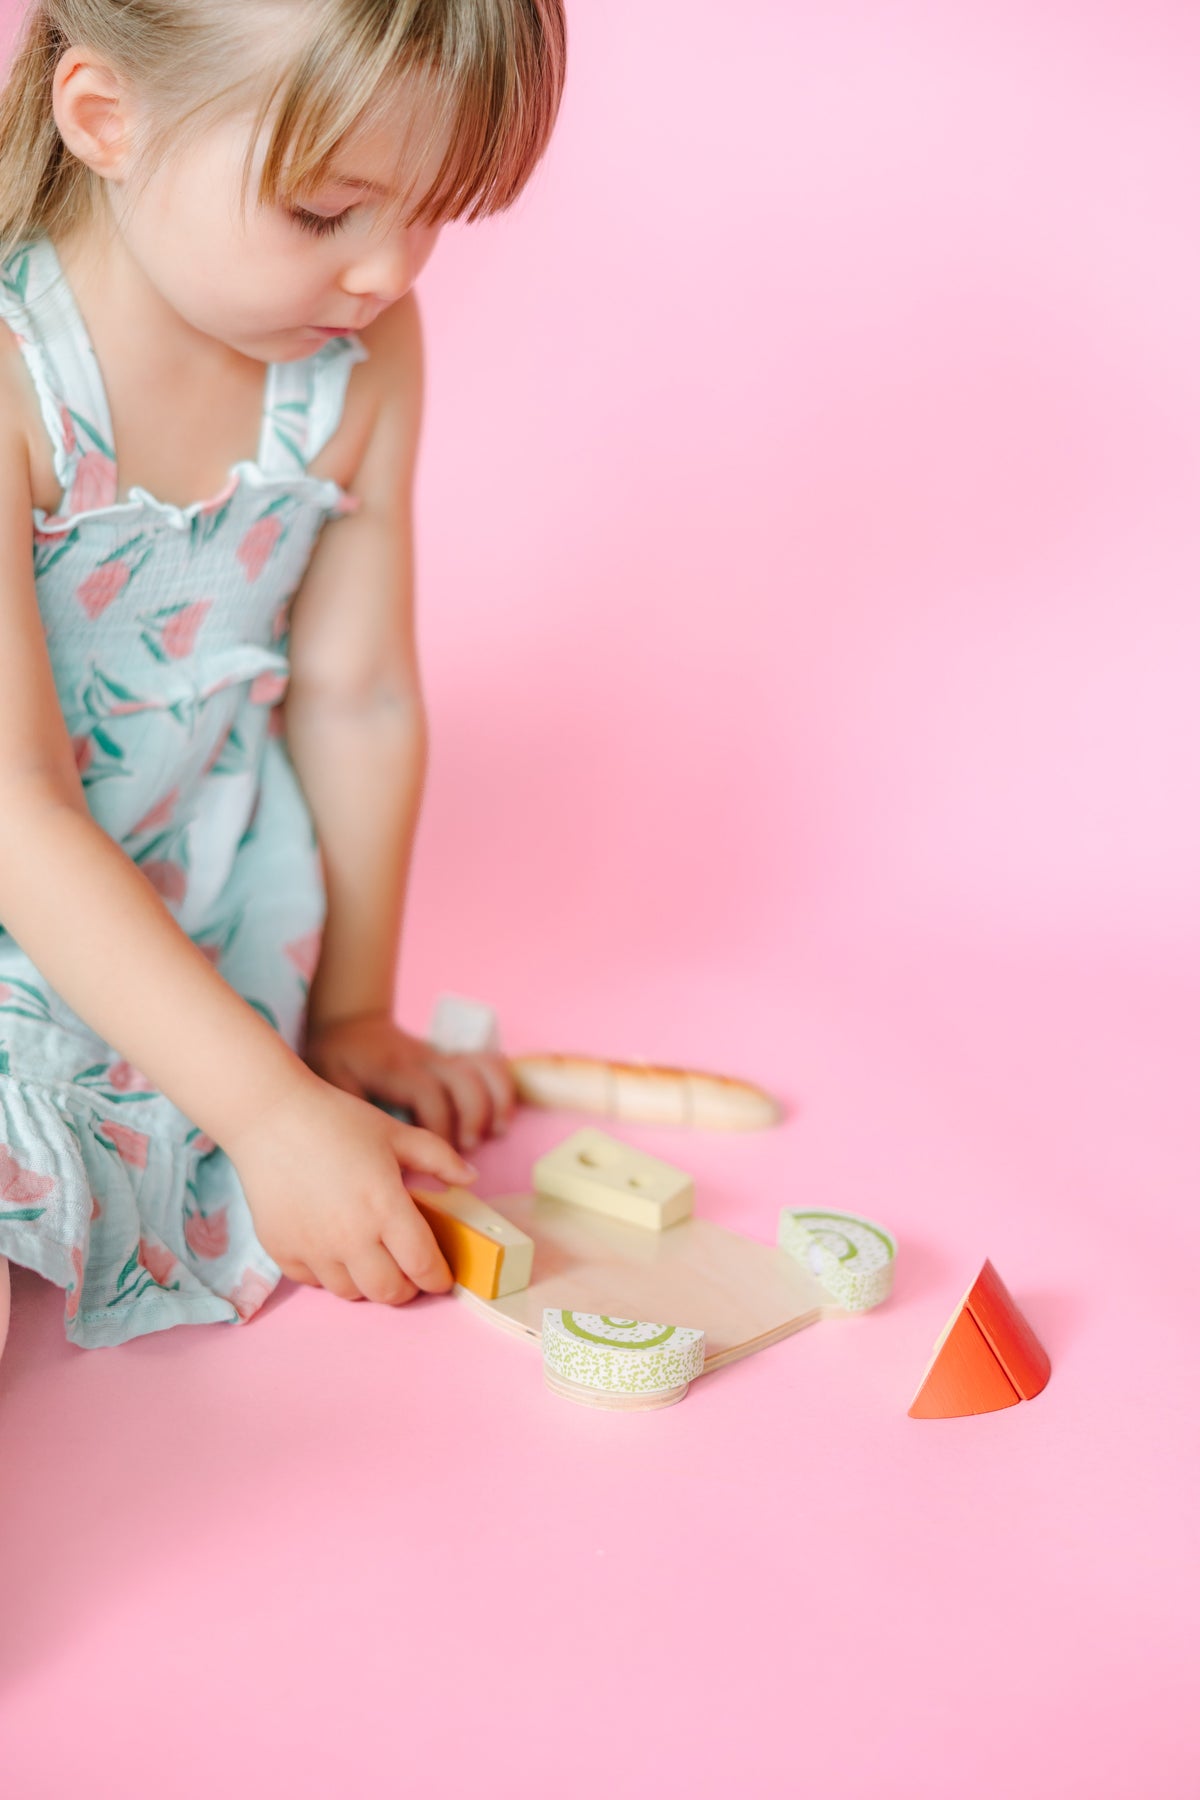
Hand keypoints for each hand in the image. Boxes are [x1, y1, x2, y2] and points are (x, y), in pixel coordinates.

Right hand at [224, 1066, 476, 1304]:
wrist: (270, 1116)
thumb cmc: (337, 1120)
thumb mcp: (396, 1133)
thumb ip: (439, 1158)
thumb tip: (470, 1178)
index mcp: (386, 1208)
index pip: (423, 1267)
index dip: (438, 1279)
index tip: (441, 1276)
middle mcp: (350, 1237)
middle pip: (389, 1293)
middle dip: (406, 1288)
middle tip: (407, 1270)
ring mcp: (313, 1248)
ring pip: (351, 1293)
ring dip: (367, 1283)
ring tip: (371, 1259)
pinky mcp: (282, 1251)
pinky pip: (314, 1282)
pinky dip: (329, 1274)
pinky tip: (334, 1248)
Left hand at [303, 1011, 516, 1153]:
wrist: (349, 1025)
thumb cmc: (339, 1060)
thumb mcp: (332, 1082)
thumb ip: (349, 1112)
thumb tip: (368, 1156)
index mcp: (395, 1069)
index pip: (428, 1094)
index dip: (439, 1127)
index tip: (437, 1156)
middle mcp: (424, 1060)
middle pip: (464, 1080)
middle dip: (473, 1116)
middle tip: (467, 1146)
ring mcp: (442, 1057)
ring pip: (484, 1067)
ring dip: (497, 1100)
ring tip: (496, 1132)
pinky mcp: (452, 1059)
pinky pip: (489, 1063)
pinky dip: (503, 1087)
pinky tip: (501, 1117)